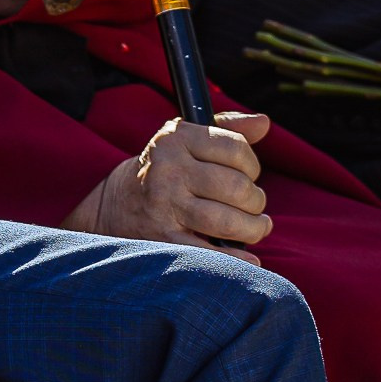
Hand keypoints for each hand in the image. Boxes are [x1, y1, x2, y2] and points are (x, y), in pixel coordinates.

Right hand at [63, 112, 273, 261]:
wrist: (117, 203)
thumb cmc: (167, 169)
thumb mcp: (187, 140)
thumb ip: (227, 129)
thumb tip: (263, 122)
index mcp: (176, 139)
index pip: (236, 149)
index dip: (252, 165)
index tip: (248, 175)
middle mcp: (168, 169)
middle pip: (238, 188)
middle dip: (256, 201)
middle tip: (252, 206)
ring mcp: (163, 204)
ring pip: (229, 222)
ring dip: (253, 229)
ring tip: (254, 228)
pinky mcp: (162, 238)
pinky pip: (210, 252)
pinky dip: (236, 258)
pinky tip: (248, 258)